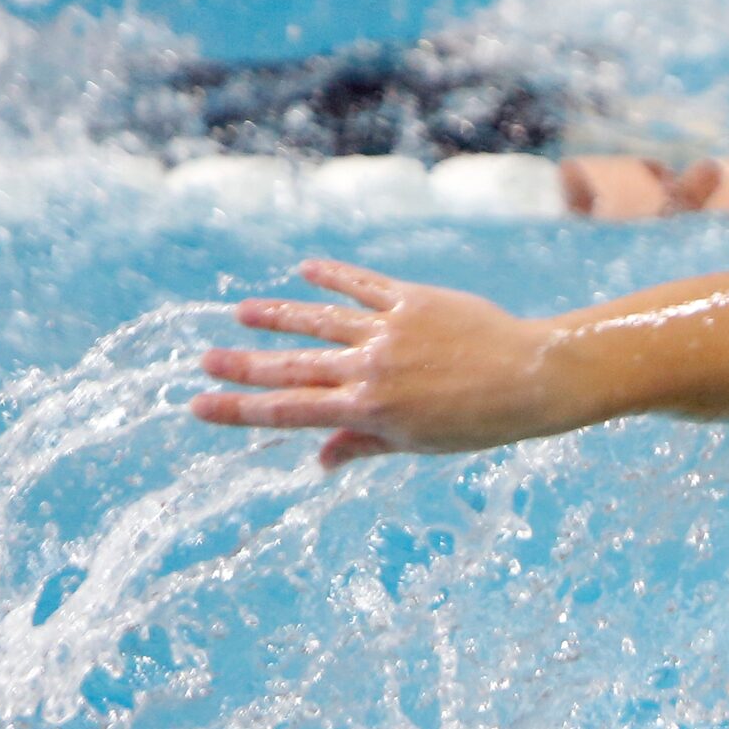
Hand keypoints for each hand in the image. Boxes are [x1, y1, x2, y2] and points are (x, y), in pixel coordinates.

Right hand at [192, 259, 572, 468]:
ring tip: (241, 312)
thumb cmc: (477, 421)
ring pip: (319, 320)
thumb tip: (319, 459)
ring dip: (278, 315)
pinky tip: (305, 269)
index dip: (240, 410)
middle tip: (204, 361)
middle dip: (243, 365)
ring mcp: (388, 330)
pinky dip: (334, 276)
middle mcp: (369, 369)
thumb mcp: (417, 443)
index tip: (199, 405)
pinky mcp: (412, 300)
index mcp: (367, 411)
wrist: (530, 378)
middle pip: (292, 366)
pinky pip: (364, 285)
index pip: (289, 411)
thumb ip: (363, 444)